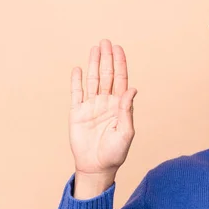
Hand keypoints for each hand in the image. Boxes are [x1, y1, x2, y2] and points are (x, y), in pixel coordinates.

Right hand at [69, 39, 137, 176]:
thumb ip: (127, 110)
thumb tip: (132, 89)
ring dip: (94, 64)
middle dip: (107, 59)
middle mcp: (106, 103)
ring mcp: (91, 107)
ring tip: (95, 48)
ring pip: (93, 80)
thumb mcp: (125, 132)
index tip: (119, 49)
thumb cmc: (115, 153)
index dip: (120, 64)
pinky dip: (76, 81)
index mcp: (119, 106)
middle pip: (107, 76)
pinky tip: (77, 68)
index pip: (121, 80)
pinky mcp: (77, 113)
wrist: (96, 167)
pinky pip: (76, 93)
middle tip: (106, 41)